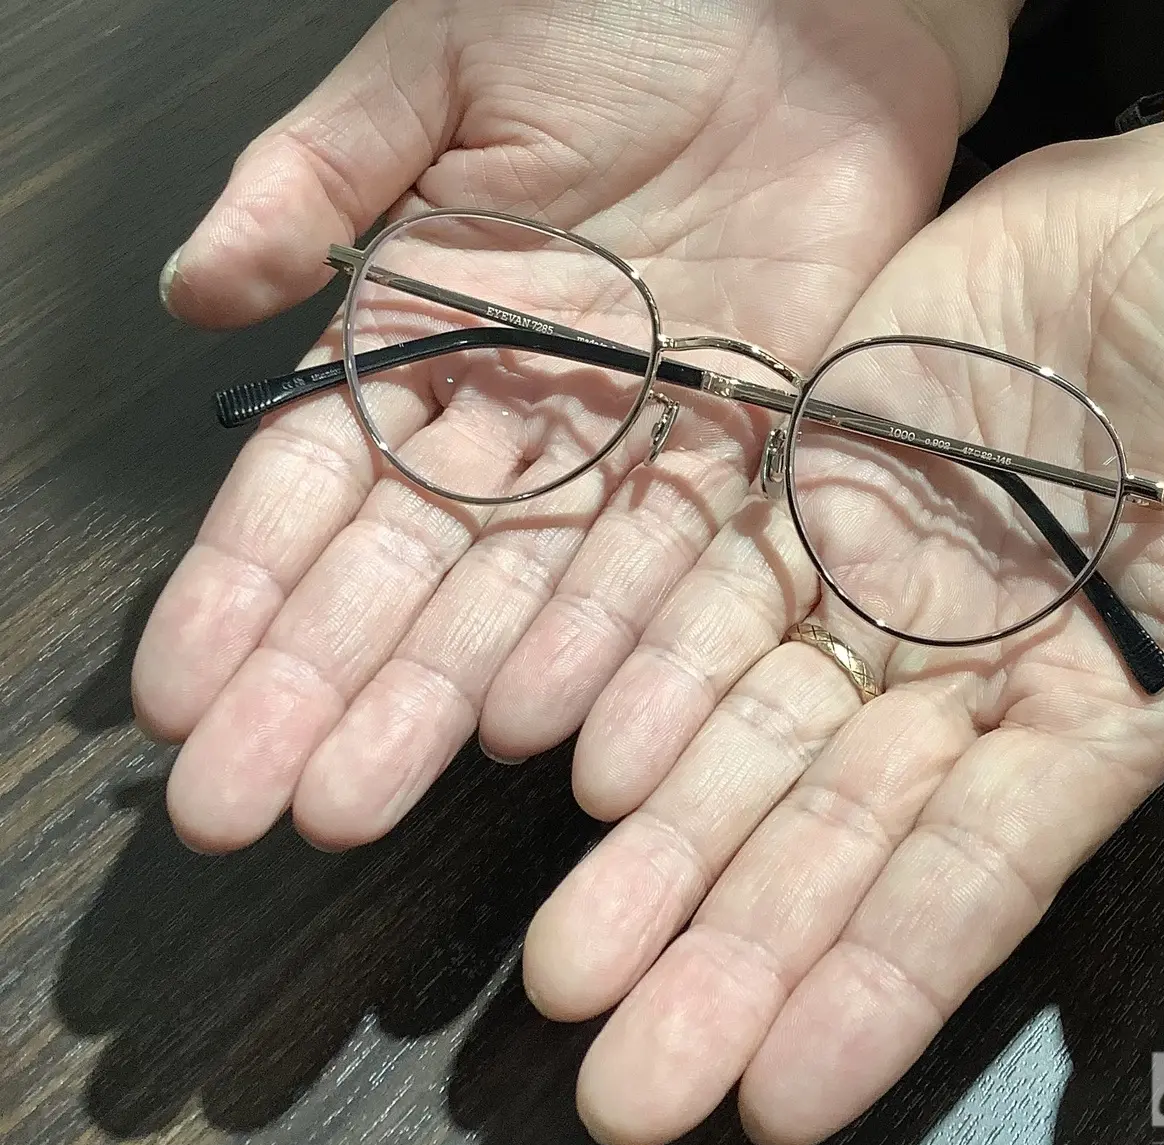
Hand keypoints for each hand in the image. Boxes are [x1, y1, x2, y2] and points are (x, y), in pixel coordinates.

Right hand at [133, 0, 997, 850]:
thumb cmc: (620, 4)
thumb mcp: (441, 69)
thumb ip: (319, 178)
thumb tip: (196, 293)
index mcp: (428, 319)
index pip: (317, 479)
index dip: (244, 589)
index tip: (175, 698)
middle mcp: (523, 405)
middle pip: (407, 570)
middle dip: (318, 687)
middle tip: (240, 807)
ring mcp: (633, 436)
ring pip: (522, 595)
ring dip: (436, 702)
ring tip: (353, 801)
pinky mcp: (750, 440)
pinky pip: (675, 561)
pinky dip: (608, 644)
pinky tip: (533, 731)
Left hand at [528, 118, 1163, 1144]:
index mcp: (1093, 715)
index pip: (973, 877)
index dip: (880, 983)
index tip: (781, 1094)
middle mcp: (961, 679)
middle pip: (828, 836)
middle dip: (729, 955)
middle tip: (625, 1088)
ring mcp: (871, 585)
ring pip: (740, 735)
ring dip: (653, 845)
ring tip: (563, 962)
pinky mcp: (801, 485)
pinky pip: (702, 586)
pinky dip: (631, 666)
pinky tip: (554, 752)